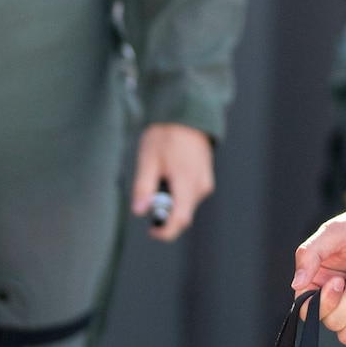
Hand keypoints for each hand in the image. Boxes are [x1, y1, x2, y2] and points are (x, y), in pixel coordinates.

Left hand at [132, 124, 212, 241]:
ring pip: (186, 205)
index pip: (180, 220)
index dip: (166, 231)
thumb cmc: (166, 135)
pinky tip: (170, 173)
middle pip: (183, 215)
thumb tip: (140, 211)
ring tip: (160, 175)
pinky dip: (178, 193)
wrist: (187, 115)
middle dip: (165, 213)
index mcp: (187, 182)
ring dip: (171, 201)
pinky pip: (191, 195)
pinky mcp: (205, 179)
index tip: (151, 231)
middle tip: (150, 195)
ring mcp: (206, 182)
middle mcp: (201, 186)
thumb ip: (144, 188)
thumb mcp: (148, 159)